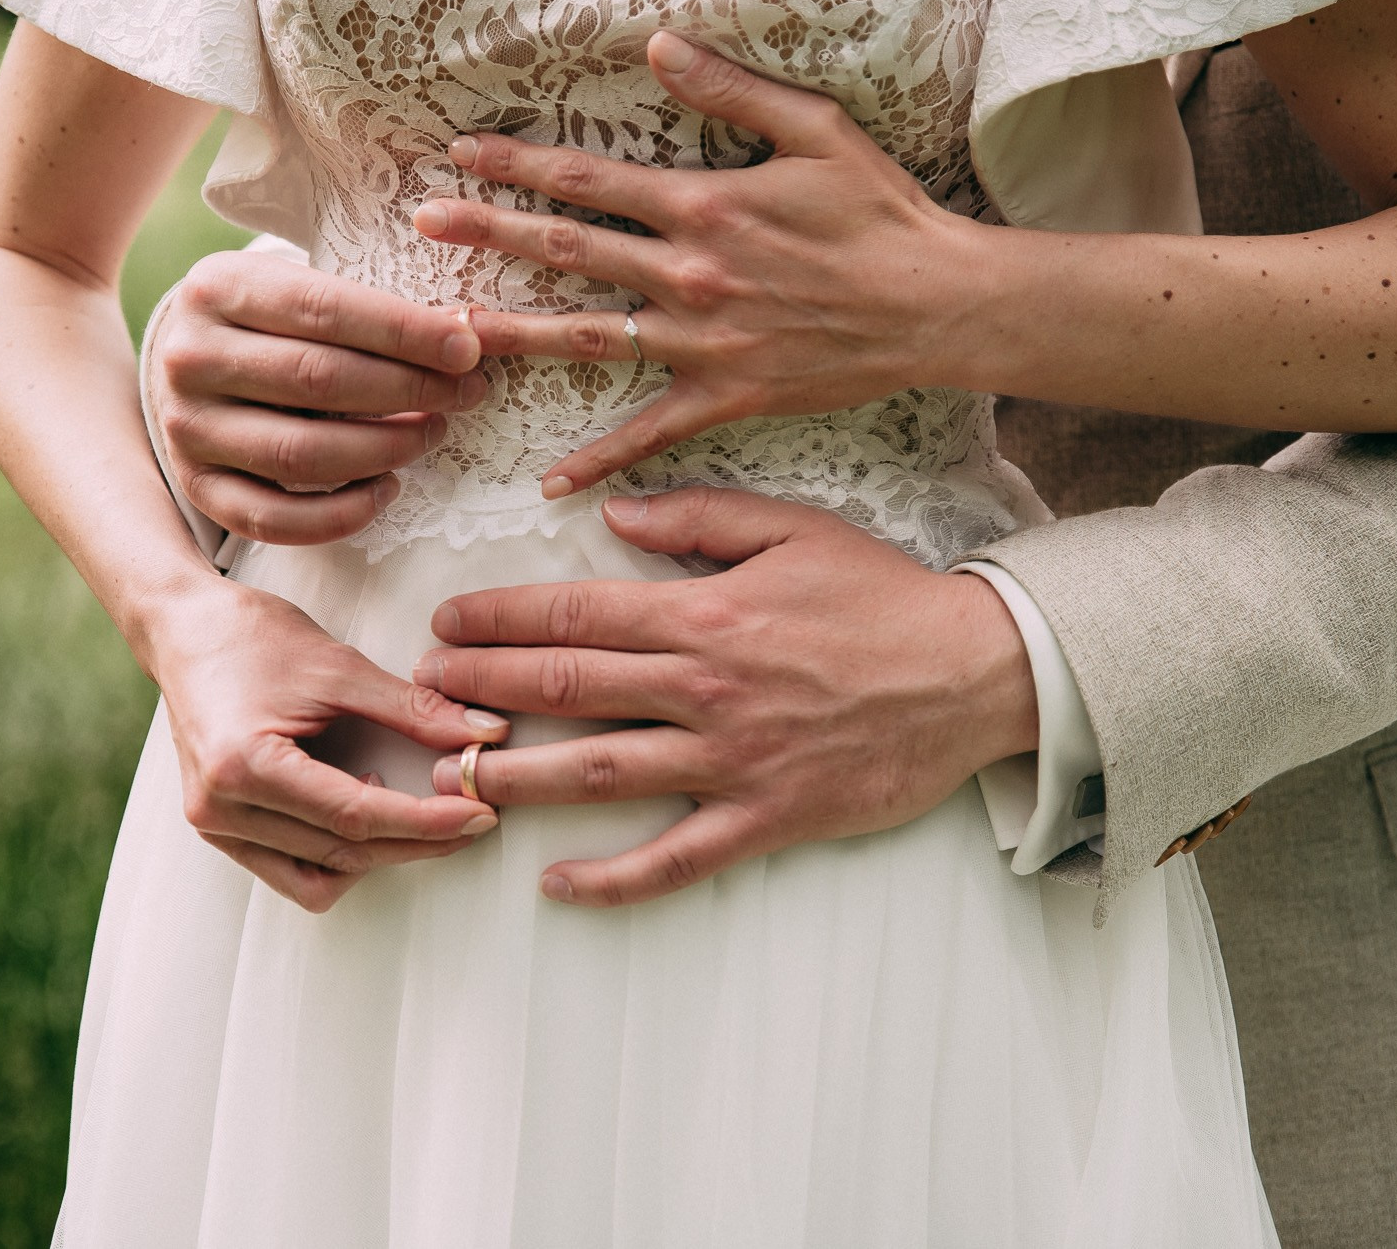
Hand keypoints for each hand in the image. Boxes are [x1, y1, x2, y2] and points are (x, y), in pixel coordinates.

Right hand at [149, 249, 492, 544]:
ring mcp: (187, 428)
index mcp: (216, 287)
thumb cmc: (270, 319)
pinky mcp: (197, 485)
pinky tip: (387, 489)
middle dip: (410, 390)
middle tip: (465, 393)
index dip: (405, 332)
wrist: (190, 359)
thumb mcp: (300, 287)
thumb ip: (371, 307)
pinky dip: (341, 515)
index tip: (467, 349)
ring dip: (385, 450)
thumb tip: (469, 335)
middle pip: (318, 380)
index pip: (325, 309)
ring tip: (431, 433)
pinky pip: (274, 518)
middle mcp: (188, 357)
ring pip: (301, 454)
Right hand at [150, 577, 510, 909]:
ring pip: (318, 875)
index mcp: (245, 766)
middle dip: (417, 840)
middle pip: (343, 852)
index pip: (355, 815)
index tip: (479, 813)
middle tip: (473, 816)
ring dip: (378, 853)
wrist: (184, 629)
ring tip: (417, 811)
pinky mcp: (220, 828)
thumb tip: (483, 735)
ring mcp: (214, 825)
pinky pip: (289, 871)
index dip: (427, 821)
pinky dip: (335, 855)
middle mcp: (221, 808)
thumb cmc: (250, 637)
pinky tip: (360, 807)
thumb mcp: (339, 667)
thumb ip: (414, 710)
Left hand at [410, 32, 985, 497]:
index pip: (589, 181)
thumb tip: (658, 47)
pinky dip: (602, 459)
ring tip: (450, 330)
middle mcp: (689, 276)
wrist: (936, 305)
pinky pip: (651, 432)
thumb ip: (731, 90)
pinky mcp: (727, 395)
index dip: (520, 166)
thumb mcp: (814, 130)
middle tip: (423, 224)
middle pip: (568, 251)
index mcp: (704, 207)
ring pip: (587, 338)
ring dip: (514, 331)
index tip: (462, 156)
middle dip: (490, 234)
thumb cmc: (881, 213)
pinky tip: (552, 480)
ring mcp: (702, 342)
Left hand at [411, 488, 1038, 905]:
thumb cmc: (882, 598)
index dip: (499, 619)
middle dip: (482, 689)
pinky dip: (613, 878)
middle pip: (567, 688)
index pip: (575, 615)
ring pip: (600, 772)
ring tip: (455, 776)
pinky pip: (674, 858)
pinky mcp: (763, 818)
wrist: (973, 675)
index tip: (447, 623)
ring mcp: (730, 760)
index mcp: (704, 614)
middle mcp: (704, 688)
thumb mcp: (792, 528)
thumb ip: (697, 517)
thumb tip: (611, 512)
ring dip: (519, 776)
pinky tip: (558, 884)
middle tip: (423, 692)